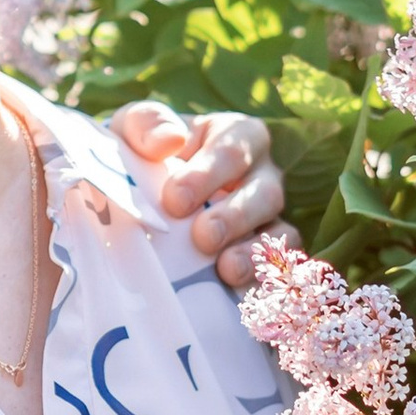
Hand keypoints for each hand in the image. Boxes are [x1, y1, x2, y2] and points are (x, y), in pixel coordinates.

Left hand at [114, 102, 296, 290]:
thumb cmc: (143, 153)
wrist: (141, 192)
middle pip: (265, 193)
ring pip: (280, 232)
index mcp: (235, 135)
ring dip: (253, 252)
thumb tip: (170, 140)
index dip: (208, 174)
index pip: (233, 149)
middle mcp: (261, 174)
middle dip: (236, 216)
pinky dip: (264, 279)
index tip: (174, 200)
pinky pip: (280, 268)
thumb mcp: (135, 129)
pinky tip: (238, 290)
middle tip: (203, 237)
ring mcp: (268, 217)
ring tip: (226, 269)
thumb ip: (147, 124)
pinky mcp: (268, 254)